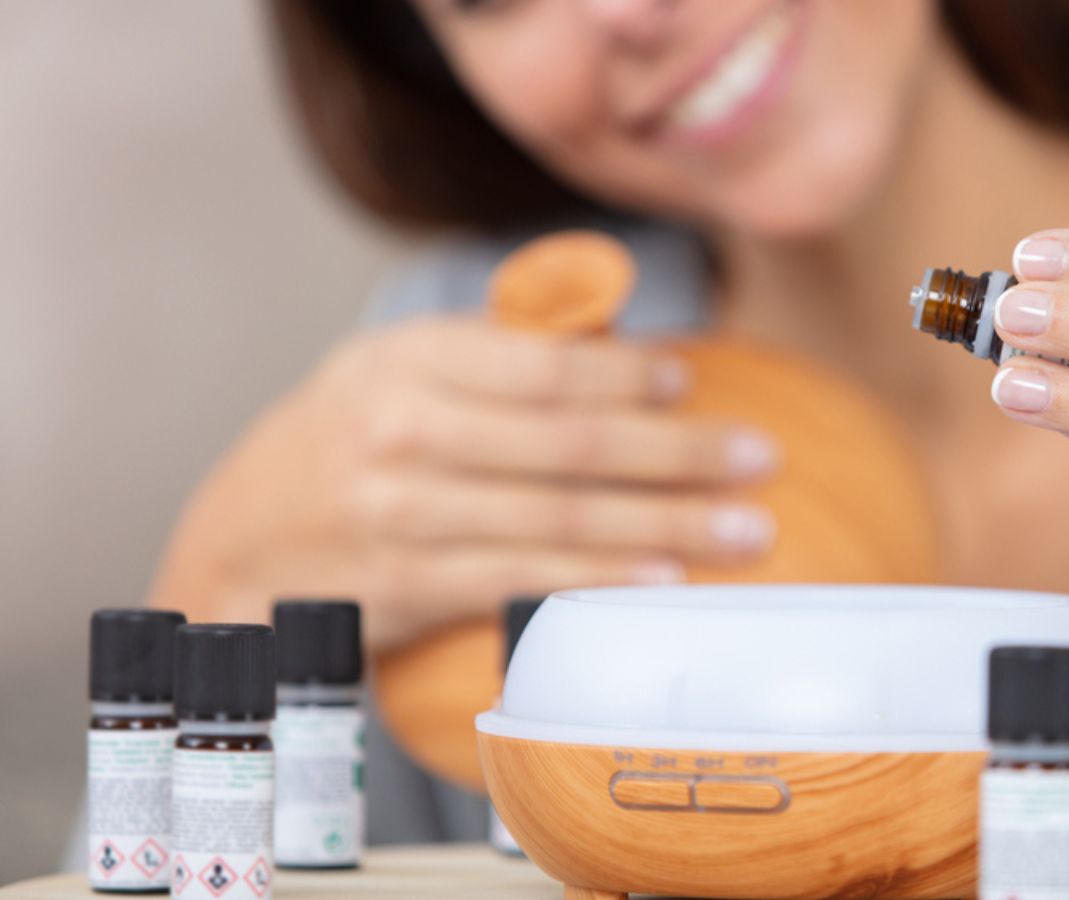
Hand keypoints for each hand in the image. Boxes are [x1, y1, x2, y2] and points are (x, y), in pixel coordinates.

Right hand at [149, 317, 778, 648]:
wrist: (233, 548)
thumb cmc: (339, 448)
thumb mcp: (395, 373)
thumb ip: (496, 356)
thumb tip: (621, 343)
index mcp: (409, 359)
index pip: (541, 363)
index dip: (627, 374)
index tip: (693, 382)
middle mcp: (403, 429)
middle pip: (570, 440)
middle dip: (679, 451)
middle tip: (758, 459)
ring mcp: (402, 511)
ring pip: (559, 517)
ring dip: (665, 524)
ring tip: (744, 529)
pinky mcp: (408, 585)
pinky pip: (523, 581)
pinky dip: (600, 582)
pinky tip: (664, 579)